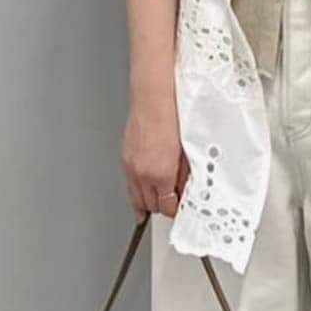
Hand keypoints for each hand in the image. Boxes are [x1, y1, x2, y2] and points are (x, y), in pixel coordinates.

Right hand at [120, 94, 187, 220]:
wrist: (153, 100)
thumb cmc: (171, 118)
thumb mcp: (186, 151)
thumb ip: (184, 174)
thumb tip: (184, 187)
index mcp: (161, 173)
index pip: (167, 206)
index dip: (174, 210)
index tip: (179, 208)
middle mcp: (143, 173)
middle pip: (150, 205)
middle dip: (161, 207)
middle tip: (169, 204)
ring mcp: (131, 167)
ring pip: (136, 198)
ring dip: (146, 202)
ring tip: (153, 206)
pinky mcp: (124, 158)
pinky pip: (129, 183)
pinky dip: (136, 190)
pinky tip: (142, 190)